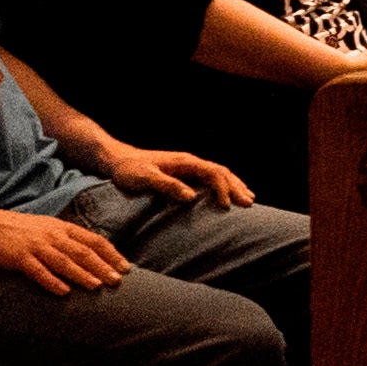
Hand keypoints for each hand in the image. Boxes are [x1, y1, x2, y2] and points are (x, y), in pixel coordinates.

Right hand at [0, 207, 131, 291]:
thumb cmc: (22, 230)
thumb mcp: (50, 228)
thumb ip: (69, 239)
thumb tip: (93, 252)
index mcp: (63, 228)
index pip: (94, 240)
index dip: (111, 254)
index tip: (125, 268)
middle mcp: (53, 236)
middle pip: (83, 252)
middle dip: (102, 267)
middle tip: (118, 281)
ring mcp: (37, 246)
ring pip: (64, 262)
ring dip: (82, 275)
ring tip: (97, 287)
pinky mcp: (20, 257)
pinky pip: (38, 271)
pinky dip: (51, 281)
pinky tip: (63, 292)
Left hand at [104, 145, 250, 207]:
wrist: (117, 159)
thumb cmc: (128, 170)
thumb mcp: (145, 178)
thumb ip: (168, 186)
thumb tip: (192, 197)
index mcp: (185, 162)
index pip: (213, 172)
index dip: (223, 189)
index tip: (226, 206)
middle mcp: (191, 162)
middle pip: (222, 172)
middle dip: (237, 187)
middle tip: (249, 203)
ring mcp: (188, 166)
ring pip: (219, 173)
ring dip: (234, 185)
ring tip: (247, 197)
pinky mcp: (184, 172)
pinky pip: (211, 177)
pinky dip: (224, 184)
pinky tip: (227, 193)